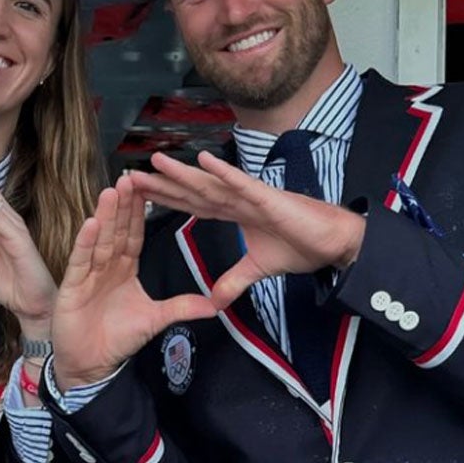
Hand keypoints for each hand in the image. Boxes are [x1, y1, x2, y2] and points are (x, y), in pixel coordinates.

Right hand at [52, 176, 215, 389]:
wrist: (91, 365)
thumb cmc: (117, 339)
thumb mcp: (155, 319)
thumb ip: (181, 307)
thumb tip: (215, 306)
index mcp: (124, 268)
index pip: (135, 234)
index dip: (141, 212)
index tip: (148, 187)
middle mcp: (105, 266)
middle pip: (117, 230)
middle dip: (123, 204)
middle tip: (131, 176)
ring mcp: (87, 274)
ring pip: (99, 240)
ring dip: (105, 215)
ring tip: (112, 190)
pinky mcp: (72, 287)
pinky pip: (81, 261)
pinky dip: (86, 243)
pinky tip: (90, 223)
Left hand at [126, 150, 365, 309]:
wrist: (334, 243)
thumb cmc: (302, 246)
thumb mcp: (258, 270)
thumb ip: (234, 281)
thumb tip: (215, 302)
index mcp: (232, 213)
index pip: (190, 205)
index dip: (164, 200)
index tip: (137, 196)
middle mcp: (237, 200)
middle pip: (191, 192)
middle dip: (161, 185)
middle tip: (129, 176)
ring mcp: (251, 196)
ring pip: (210, 184)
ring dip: (182, 174)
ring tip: (156, 162)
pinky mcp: (268, 199)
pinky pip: (242, 184)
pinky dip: (222, 172)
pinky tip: (203, 160)